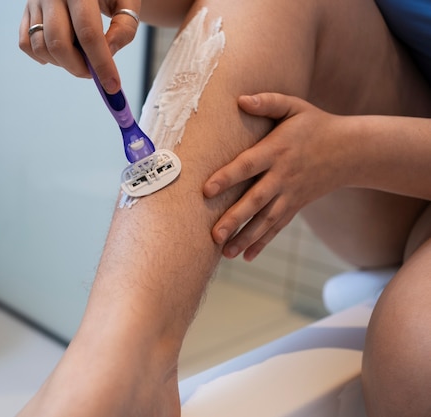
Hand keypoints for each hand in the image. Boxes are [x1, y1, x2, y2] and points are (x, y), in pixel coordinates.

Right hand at [19, 0, 140, 93]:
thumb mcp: (126, 2)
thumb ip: (125, 27)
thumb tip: (109, 53)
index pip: (88, 32)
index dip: (100, 63)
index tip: (111, 85)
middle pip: (59, 43)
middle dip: (78, 68)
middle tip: (93, 73)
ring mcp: (35, 2)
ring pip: (41, 47)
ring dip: (62, 64)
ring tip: (80, 57)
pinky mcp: (26, 11)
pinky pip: (27, 45)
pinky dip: (44, 57)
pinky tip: (61, 53)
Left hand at [204, 93, 351, 260]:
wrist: (351, 150)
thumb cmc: (315, 124)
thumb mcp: (294, 106)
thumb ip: (268, 102)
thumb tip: (240, 99)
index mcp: (277, 150)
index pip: (248, 165)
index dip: (227, 177)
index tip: (206, 190)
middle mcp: (282, 176)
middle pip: (255, 200)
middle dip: (234, 219)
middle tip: (213, 235)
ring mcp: (290, 194)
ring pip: (266, 220)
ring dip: (246, 238)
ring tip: (225, 253)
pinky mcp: (295, 206)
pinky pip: (277, 227)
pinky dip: (262, 242)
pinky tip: (246, 256)